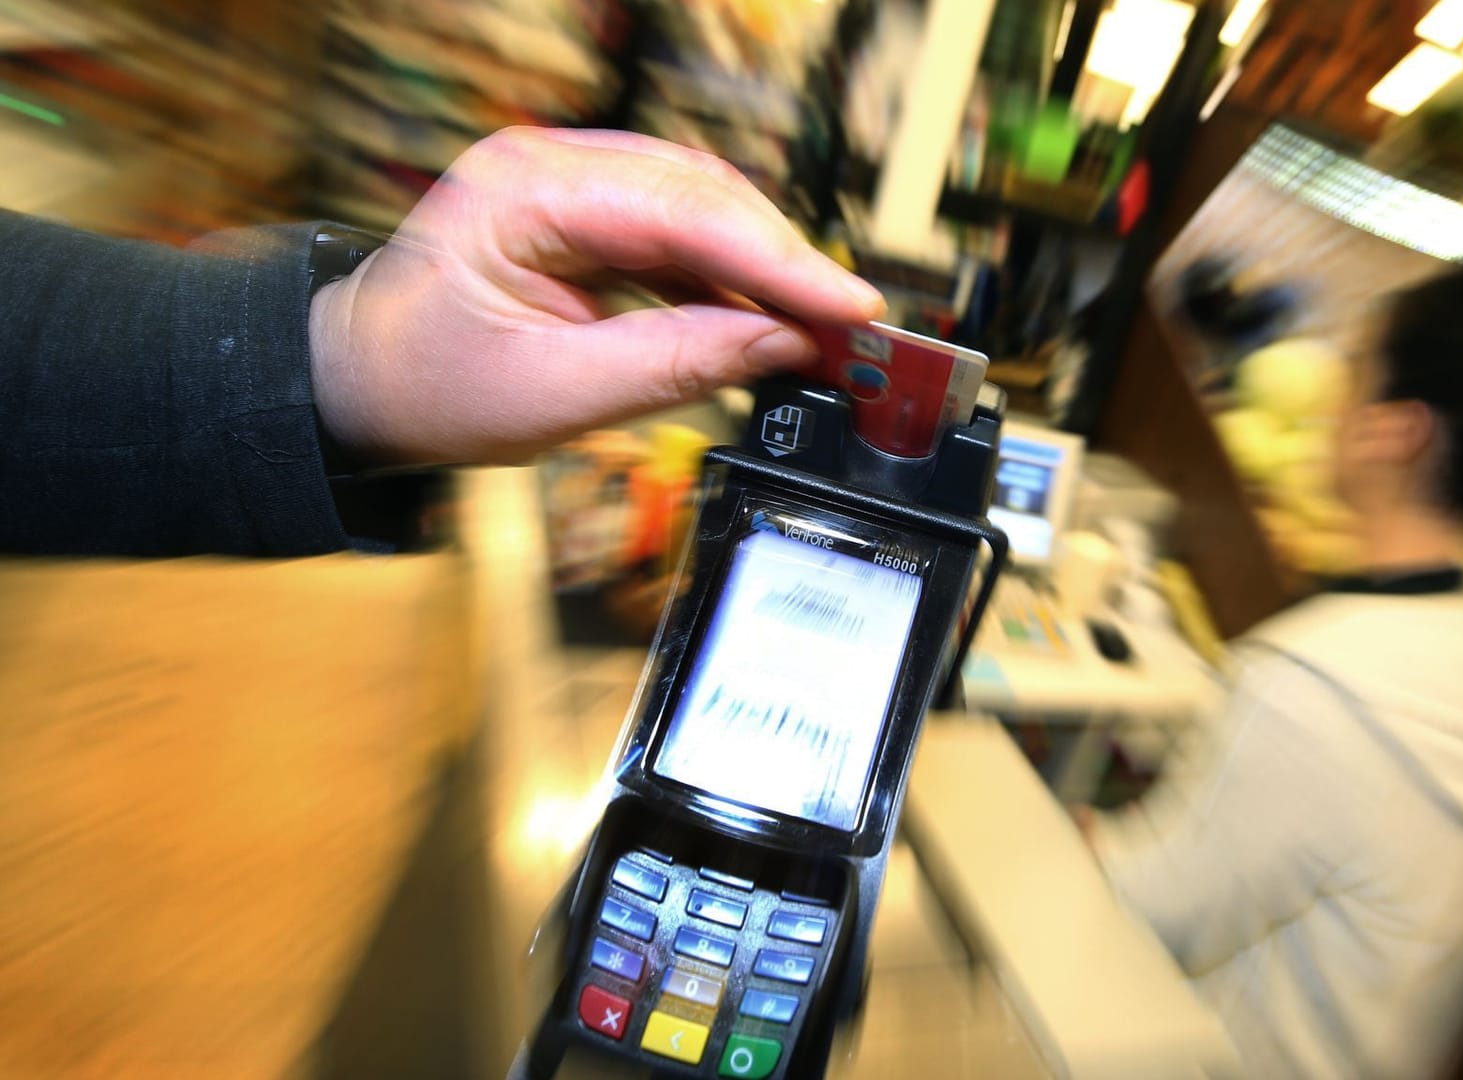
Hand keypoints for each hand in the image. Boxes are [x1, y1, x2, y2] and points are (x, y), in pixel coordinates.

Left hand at [308, 127, 883, 465]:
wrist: (363, 382)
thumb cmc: (428, 383)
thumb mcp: (553, 395)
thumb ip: (673, 366)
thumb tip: (777, 346)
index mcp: (526, 192)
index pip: (681, 212)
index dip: (778, 261)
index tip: (847, 306)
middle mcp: (553, 166)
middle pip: (705, 196)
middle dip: (785, 262)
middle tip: (851, 327)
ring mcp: (573, 184)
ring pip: (704, 209)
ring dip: (766, 269)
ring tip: (821, 328)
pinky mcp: (591, 215)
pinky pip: (682, 233)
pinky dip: (732, 278)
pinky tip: (766, 318)